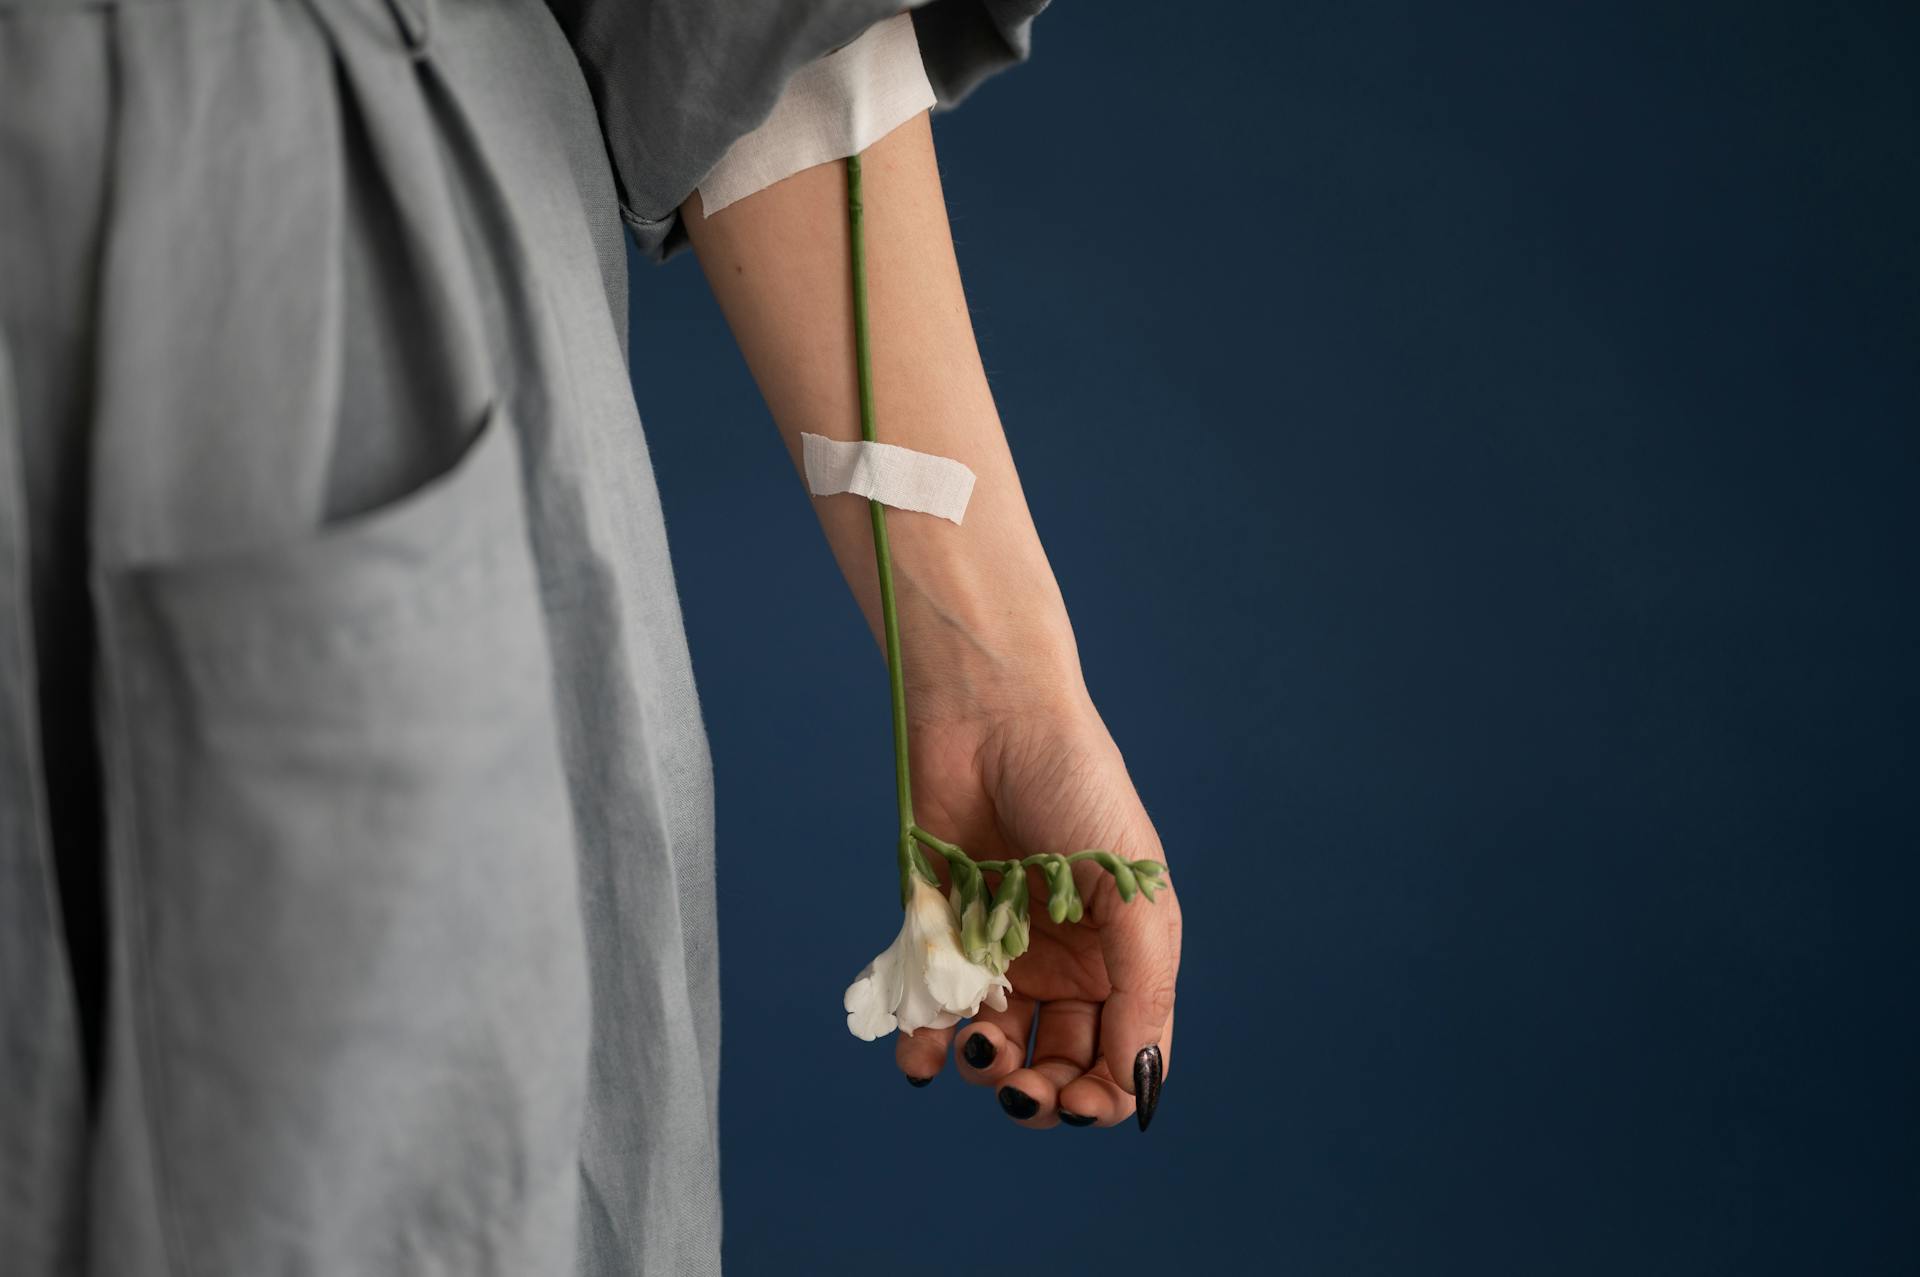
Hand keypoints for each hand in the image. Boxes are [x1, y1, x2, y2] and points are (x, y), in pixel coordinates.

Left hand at [895, 693, 1180, 1129]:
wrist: (989, 718)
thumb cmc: (1078, 788)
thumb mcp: (1134, 890)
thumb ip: (1143, 989)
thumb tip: (1139, 1084)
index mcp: (1121, 958)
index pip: (1120, 1057)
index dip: (1104, 1094)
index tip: (1079, 1102)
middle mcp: (1063, 966)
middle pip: (1057, 1066)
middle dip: (1041, 1092)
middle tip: (1018, 1088)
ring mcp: (998, 955)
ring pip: (994, 1050)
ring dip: (985, 1070)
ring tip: (975, 1048)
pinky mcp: (939, 936)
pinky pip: (930, 1012)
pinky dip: (924, 1047)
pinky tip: (921, 1057)